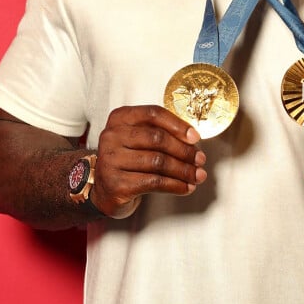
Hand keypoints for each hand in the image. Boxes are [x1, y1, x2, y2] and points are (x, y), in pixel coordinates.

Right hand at [90, 105, 206, 218]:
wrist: (103, 189)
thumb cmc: (127, 160)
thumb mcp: (138, 139)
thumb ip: (159, 133)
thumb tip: (193, 141)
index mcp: (120, 118)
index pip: (153, 114)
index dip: (178, 125)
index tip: (195, 137)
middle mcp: (112, 136)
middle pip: (157, 139)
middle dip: (184, 150)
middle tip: (200, 159)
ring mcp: (111, 160)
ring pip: (158, 162)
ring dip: (183, 170)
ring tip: (197, 175)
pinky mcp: (116, 183)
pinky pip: (154, 182)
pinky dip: (175, 185)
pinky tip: (186, 187)